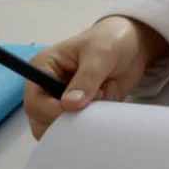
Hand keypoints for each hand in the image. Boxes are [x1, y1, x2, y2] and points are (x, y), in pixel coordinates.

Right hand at [23, 16, 168, 139]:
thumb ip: (86, 78)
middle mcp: (47, 88)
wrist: (135, 45)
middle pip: (41, 121)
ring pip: (59, 129)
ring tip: (102, 100)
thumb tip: (70, 105)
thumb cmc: (112, 40)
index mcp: (43, 68)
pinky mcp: (80, 111)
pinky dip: (92, 125)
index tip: (76, 110)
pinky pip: (79, 129)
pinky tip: (105, 106)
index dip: (51, 112)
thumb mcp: (101, 53)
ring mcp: (63, 101)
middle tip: (93, 106)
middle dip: (66, 121)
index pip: (34, 102)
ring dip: (81, 124)